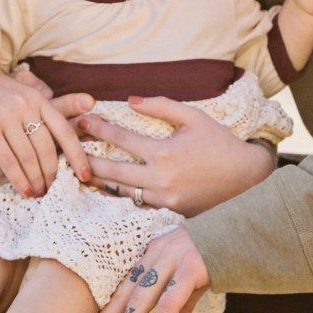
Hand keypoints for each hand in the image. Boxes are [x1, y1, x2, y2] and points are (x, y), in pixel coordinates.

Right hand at [0, 70, 93, 197]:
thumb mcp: (15, 95)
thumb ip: (36, 112)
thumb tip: (61, 139)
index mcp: (36, 98)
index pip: (64, 130)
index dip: (77, 155)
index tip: (85, 175)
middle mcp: (24, 104)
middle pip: (47, 148)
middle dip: (52, 173)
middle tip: (53, 189)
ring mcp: (5, 115)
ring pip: (28, 158)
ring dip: (36, 180)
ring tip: (39, 193)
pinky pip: (9, 161)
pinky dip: (19, 179)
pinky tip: (24, 190)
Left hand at [76, 99, 275, 215]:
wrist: (246, 178)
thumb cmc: (219, 143)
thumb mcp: (193, 117)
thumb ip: (161, 106)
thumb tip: (130, 100)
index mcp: (164, 153)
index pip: (121, 139)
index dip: (98, 128)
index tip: (82, 121)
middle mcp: (159, 180)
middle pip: (111, 171)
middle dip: (86, 159)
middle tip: (66, 151)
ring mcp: (163, 200)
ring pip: (120, 191)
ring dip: (98, 181)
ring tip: (78, 171)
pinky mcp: (168, 212)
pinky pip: (136, 204)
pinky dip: (118, 196)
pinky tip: (104, 190)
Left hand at [76, 227, 210, 312]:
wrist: (241, 233)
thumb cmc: (214, 256)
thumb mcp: (188, 280)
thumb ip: (178, 305)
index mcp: (150, 255)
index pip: (121, 289)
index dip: (102, 312)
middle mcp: (155, 255)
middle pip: (123, 295)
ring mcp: (171, 260)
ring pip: (141, 301)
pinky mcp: (190, 269)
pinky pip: (170, 303)